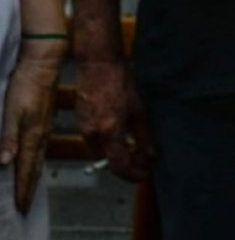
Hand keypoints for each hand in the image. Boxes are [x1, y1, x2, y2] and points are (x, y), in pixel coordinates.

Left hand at [0, 54, 58, 212]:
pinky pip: (40, 150)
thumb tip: (4, 162)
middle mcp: (40, 137)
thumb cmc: (25, 86)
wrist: (43, 66)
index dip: (22, 189)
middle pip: (34, 169)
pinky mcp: (43, 123)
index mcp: (32, 136)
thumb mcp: (12, 111)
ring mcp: (44, 130)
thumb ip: (9, 137)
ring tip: (27, 191)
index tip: (20, 208)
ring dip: (32, 177)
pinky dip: (35, 163)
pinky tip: (32, 162)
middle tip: (24, 207)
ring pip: (38, 160)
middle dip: (28, 189)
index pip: (25, 169)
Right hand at [75, 59, 153, 181]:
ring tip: (134, 148)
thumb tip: (150, 156)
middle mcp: (92, 134)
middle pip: (108, 162)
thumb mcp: (139, 111)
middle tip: (142, 162)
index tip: (145, 174)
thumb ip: (144, 137)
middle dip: (126, 166)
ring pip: (100, 153)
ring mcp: (83, 128)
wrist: (98, 64)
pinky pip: (93, 142)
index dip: (134, 174)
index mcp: (109, 131)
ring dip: (116, 155)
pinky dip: (107, 144)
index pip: (119, 166)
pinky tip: (121, 136)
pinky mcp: (79, 122)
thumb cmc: (121, 83)